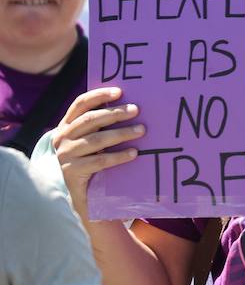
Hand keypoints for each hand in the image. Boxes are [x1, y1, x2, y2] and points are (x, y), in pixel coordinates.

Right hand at [51, 87, 143, 220]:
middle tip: (136, 110)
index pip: (80, 104)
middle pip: (90, 120)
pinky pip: (99, 161)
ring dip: (121, 133)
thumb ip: (101, 124)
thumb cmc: (91, 159)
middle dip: (115, 113)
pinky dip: (118, 156)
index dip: (99, 96)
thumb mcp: (92, 139)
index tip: (119, 91)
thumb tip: (131, 106)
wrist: (79, 193)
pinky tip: (134, 153)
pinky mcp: (72, 172)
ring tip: (141, 130)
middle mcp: (62, 137)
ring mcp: (65, 155)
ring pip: (96, 140)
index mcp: (66, 125)